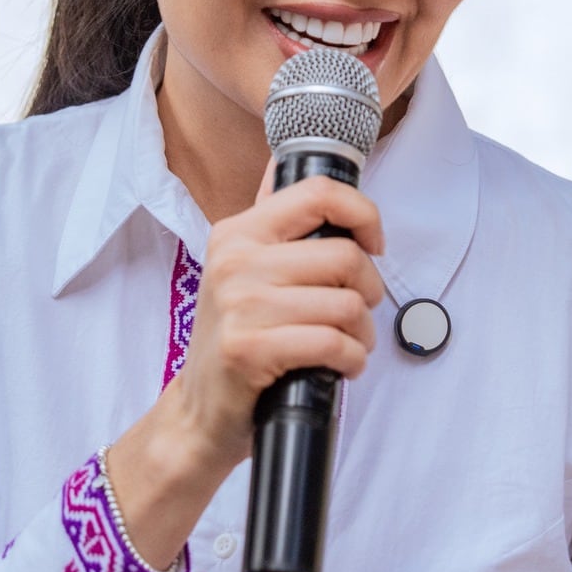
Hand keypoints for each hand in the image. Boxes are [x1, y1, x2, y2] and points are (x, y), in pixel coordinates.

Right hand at [105, 174, 383, 568]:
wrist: (198, 412)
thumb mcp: (242, 270)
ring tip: (348, 344)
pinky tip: (340, 365)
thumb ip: (271, 221)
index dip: (363, 213)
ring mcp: (240, 305)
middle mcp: (235, 261)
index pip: (317, 194)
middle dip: (369, 290)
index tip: (373, 242)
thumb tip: (283, 160)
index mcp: (237, 233)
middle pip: (345, 256)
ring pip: (346, 304)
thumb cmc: (236, 340)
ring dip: (362, 333)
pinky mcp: (250, 348)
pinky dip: (351, 359)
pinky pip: (333, 343)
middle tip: (357, 312)